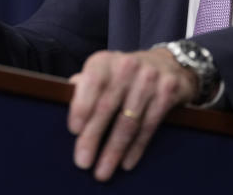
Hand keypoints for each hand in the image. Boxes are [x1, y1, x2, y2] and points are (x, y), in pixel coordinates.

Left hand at [67, 48, 197, 180]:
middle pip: (108, 106)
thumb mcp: (103, 72)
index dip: (82, 105)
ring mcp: (150, 78)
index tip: (74, 130)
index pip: (92, 82)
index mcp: (105, 61)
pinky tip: (126, 162)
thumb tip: (64, 98)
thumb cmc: (124, 74)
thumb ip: (85, 85)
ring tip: (103, 170)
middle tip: (83, 161)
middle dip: (93, 137)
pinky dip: (136, 147)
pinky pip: (149, 125)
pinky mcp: (168, 92)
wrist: (167, 64)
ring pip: (129, 121)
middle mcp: (128, 65)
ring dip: (114, 149)